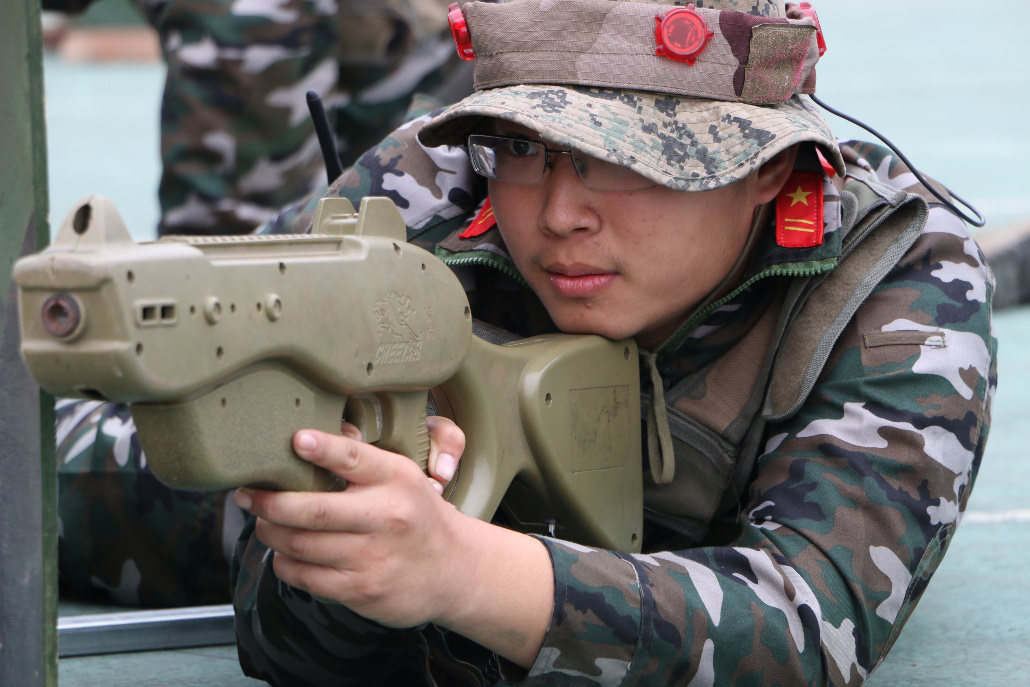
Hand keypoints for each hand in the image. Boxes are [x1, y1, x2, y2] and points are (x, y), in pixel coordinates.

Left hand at [233, 419, 470, 627]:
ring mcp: (372, 556)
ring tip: (264, 522)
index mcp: (397, 479)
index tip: (296, 439)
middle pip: (314, 510)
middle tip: (248, 494)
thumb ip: (361, 460)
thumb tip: (306, 436)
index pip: (356, 459)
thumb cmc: (416, 515)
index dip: (323, 449)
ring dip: (271, 532)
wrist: (453, 570)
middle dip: (270, 502)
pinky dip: (284, 562)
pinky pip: (305, 576)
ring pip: (301, 544)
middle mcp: (386, 516)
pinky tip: (285, 552)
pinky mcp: (360, 589)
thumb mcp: (402, 478)